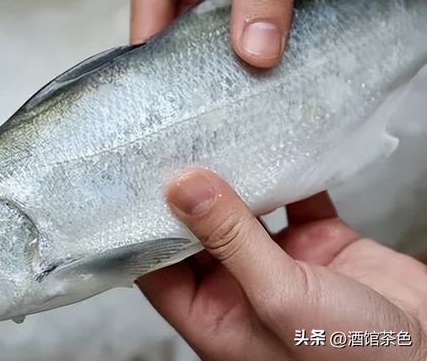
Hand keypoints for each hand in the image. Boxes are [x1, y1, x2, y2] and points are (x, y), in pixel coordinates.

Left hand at [138, 168, 426, 359]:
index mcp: (216, 317)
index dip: (141, 226)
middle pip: (198, 231)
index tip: (131, 180)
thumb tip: (183, 188)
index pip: (158, 267)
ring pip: (243, 210)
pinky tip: (272, 143)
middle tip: (170, 141)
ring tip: (211, 132)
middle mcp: (241, 287)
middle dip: (186, 191)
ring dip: (234, 176)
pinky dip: (286, 173)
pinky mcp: (318, 243)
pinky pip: (293, 199)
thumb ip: (231, 241)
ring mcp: (280, 262)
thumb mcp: (280, 299)